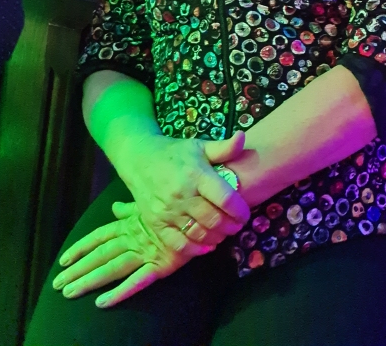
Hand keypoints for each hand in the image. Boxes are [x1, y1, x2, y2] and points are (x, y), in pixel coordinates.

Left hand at [53, 200, 210, 307]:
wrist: (206, 201)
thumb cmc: (180, 200)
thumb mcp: (152, 203)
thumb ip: (132, 209)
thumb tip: (114, 207)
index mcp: (131, 224)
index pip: (100, 236)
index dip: (81, 247)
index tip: (64, 260)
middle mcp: (134, 238)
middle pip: (101, 254)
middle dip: (79, 269)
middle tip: (57, 284)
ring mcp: (146, 251)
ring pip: (112, 268)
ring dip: (90, 280)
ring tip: (69, 292)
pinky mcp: (161, 264)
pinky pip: (137, 281)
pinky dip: (119, 292)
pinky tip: (103, 302)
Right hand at [114, 130, 249, 249]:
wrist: (139, 160)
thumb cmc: (175, 153)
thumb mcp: (200, 146)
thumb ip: (224, 148)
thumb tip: (242, 137)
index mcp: (196, 174)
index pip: (224, 198)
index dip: (240, 210)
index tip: (245, 214)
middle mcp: (182, 194)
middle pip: (214, 219)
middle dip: (231, 226)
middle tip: (237, 226)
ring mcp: (168, 211)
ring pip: (198, 233)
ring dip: (216, 237)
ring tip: (224, 234)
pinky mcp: (156, 223)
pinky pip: (178, 244)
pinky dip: (195, 250)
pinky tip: (206, 246)